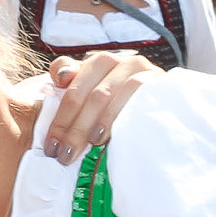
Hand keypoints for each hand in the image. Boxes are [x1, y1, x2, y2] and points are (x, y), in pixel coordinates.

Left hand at [41, 50, 160, 160]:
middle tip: (63, 155)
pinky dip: (117, 115)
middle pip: (86, 95)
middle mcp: (115, 61)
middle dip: (72, 128)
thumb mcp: (93, 96)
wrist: (165, 104)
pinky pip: (134, 93)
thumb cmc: (121, 105)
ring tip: (84, 147)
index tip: (50, 146)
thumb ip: (73, 86)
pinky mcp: (157, 79)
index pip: (70, 87)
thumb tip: (60, 78)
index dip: (59, 118)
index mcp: (95, 63)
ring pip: (105, 95)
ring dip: (92, 123)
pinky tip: (108, 135)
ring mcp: (137, 68)